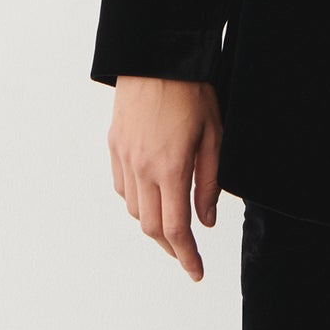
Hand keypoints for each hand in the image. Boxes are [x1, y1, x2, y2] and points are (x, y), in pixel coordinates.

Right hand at [108, 76, 222, 281]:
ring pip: (134, 210)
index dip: (187, 256)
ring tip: (172, 225)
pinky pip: (122, 188)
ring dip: (153, 224)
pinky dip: (137, 201)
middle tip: (187, 255)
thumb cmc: (191, 92)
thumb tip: (207, 220)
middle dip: (171, 248)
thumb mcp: (214, 136)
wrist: (156, 57)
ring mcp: (124, 159)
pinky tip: (152, 196)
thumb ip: (209, 182)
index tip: (196, 272)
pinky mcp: (114, 147)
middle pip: (152, 227)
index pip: (176, 229)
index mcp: (170, 169)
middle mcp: (142, 170)